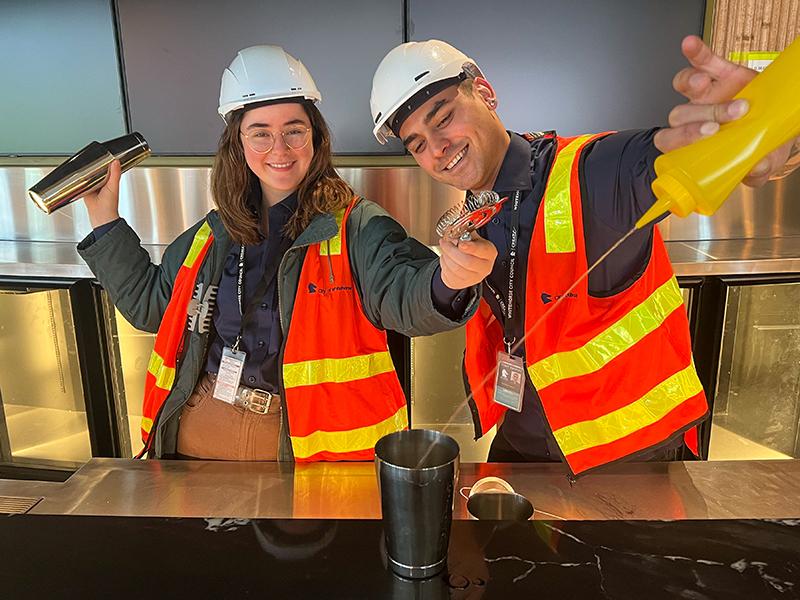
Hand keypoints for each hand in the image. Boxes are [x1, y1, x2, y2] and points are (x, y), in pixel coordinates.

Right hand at [83, 159, 121, 227]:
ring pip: (89, 175)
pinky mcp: (85, 189)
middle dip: (94, 165)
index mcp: (111, 180)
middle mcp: (102, 182)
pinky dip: (80, 179)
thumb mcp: (113, 187)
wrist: (100, 216)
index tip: (103, 152)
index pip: (108, 167)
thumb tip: (116, 162)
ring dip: (87, 172)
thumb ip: (115, 174)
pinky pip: (82, 182)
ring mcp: (93, 185)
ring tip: (84, 165)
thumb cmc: (110, 204)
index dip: (106, 160)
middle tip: (91, 158)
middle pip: (97, 170)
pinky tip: (79, 175)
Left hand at [438, 232, 496, 289]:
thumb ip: (466, 233)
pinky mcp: (462, 283)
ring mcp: (474, 277)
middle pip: (467, 261)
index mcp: (489, 253)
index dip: (470, 247)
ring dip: (446, 257)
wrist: (468, 266)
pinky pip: (450, 274)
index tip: (460, 243)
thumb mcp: (473, 238)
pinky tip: (445, 258)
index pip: (481, 251)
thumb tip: (455, 229)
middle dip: (452, 250)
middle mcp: (484, 267)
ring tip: (444, 249)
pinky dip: (444, 264)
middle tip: (445, 243)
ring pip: (456, 268)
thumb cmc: (472, 251)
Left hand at [654, 35, 796, 186]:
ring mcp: (706, 93)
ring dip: (691, 83)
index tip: (703, 137)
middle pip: (680, 115)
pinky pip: (703, 61)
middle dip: (698, 118)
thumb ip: (756, 170)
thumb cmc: (758, 145)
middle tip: (718, 123)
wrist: (775, 123)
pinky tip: (690, 45)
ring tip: (705, 84)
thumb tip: (756, 168)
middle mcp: (695, 116)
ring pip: (686, 86)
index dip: (680, 139)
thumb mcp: (759, 164)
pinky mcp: (721, 72)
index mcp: (694, 141)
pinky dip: (696, 53)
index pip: (670, 141)